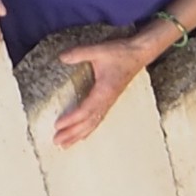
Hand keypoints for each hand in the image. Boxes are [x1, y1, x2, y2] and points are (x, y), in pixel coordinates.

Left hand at [50, 27, 162, 145]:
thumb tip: (62, 57)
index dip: (71, 119)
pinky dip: (88, 129)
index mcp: (105, 90)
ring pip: (93, 123)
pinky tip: (82, 136)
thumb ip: (80, 53)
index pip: (86, 109)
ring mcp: (109, 102)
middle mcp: (107, 100)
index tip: (57, 125)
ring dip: (79, 135)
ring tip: (65, 145)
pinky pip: (98, 119)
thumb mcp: (99, 50)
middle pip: (88, 122)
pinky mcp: (109, 100)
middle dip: (72, 133)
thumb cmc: (121, 52)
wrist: (139, 54)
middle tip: (56, 142)